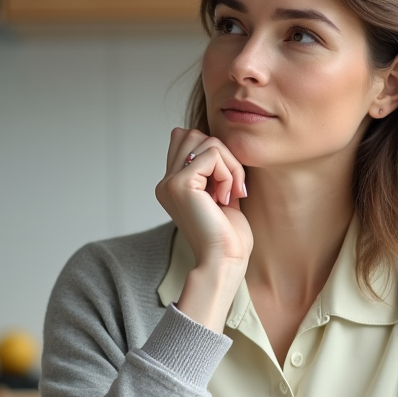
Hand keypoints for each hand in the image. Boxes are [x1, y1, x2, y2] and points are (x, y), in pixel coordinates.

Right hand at [155, 128, 251, 329]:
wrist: (224, 261)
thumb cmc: (227, 236)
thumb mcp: (220, 192)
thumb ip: (213, 167)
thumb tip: (204, 136)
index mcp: (172, 185)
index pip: (187, 139)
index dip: (215, 155)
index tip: (226, 186)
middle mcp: (166, 183)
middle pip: (195, 135)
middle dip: (224, 156)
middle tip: (232, 188)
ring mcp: (169, 183)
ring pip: (206, 141)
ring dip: (229, 165)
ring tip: (229, 194)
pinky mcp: (180, 184)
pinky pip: (213, 155)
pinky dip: (228, 173)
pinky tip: (225, 198)